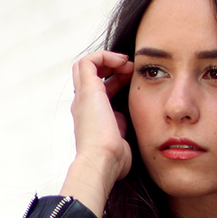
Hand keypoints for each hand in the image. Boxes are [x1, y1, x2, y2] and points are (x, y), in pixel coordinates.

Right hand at [61, 51, 133, 217]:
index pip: (100, 92)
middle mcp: (83, 106)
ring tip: (127, 65)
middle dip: (111, 69)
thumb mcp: (121, 143)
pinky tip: (123, 63)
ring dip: (107, 60)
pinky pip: (90, 60)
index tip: (133, 84)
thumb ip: (122, 132)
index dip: (116, 83)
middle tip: (131, 71)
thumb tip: (126, 128)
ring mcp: (83, 97)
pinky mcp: (87, 89)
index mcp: (91, 118)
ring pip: (86, 65)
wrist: (102, 162)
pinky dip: (106, 56)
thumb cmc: (113, 161)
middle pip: (90, 76)